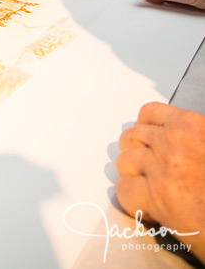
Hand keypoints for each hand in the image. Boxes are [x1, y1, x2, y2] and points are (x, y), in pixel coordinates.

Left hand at [116, 102, 204, 262]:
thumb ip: (190, 136)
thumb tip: (165, 132)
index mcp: (192, 126)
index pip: (149, 113)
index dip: (144, 128)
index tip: (146, 139)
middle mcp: (174, 143)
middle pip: (131, 137)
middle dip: (135, 152)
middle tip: (145, 166)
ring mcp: (163, 169)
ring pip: (124, 161)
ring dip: (131, 175)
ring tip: (147, 186)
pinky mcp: (156, 198)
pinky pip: (124, 190)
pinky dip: (131, 199)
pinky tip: (146, 203)